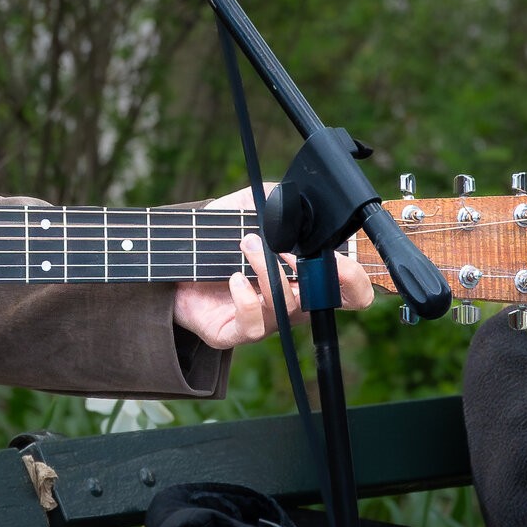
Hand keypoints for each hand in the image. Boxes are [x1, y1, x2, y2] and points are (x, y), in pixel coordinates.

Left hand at [172, 200, 376, 349]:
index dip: (353, 278)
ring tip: (247, 244)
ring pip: (288, 306)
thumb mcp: (246, 209)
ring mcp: (266, 319)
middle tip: (294, 252)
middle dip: (324, 279)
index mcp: (302, 276)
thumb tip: (291, 195)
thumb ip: (272, 200)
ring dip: (269, 270)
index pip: (348, 288)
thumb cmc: (217, 239)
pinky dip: (247, 299)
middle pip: (330, 305)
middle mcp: (291, 301)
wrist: (173, 262)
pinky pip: (255, 325)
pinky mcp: (236, 331)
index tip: (336, 257)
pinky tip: (234, 277)